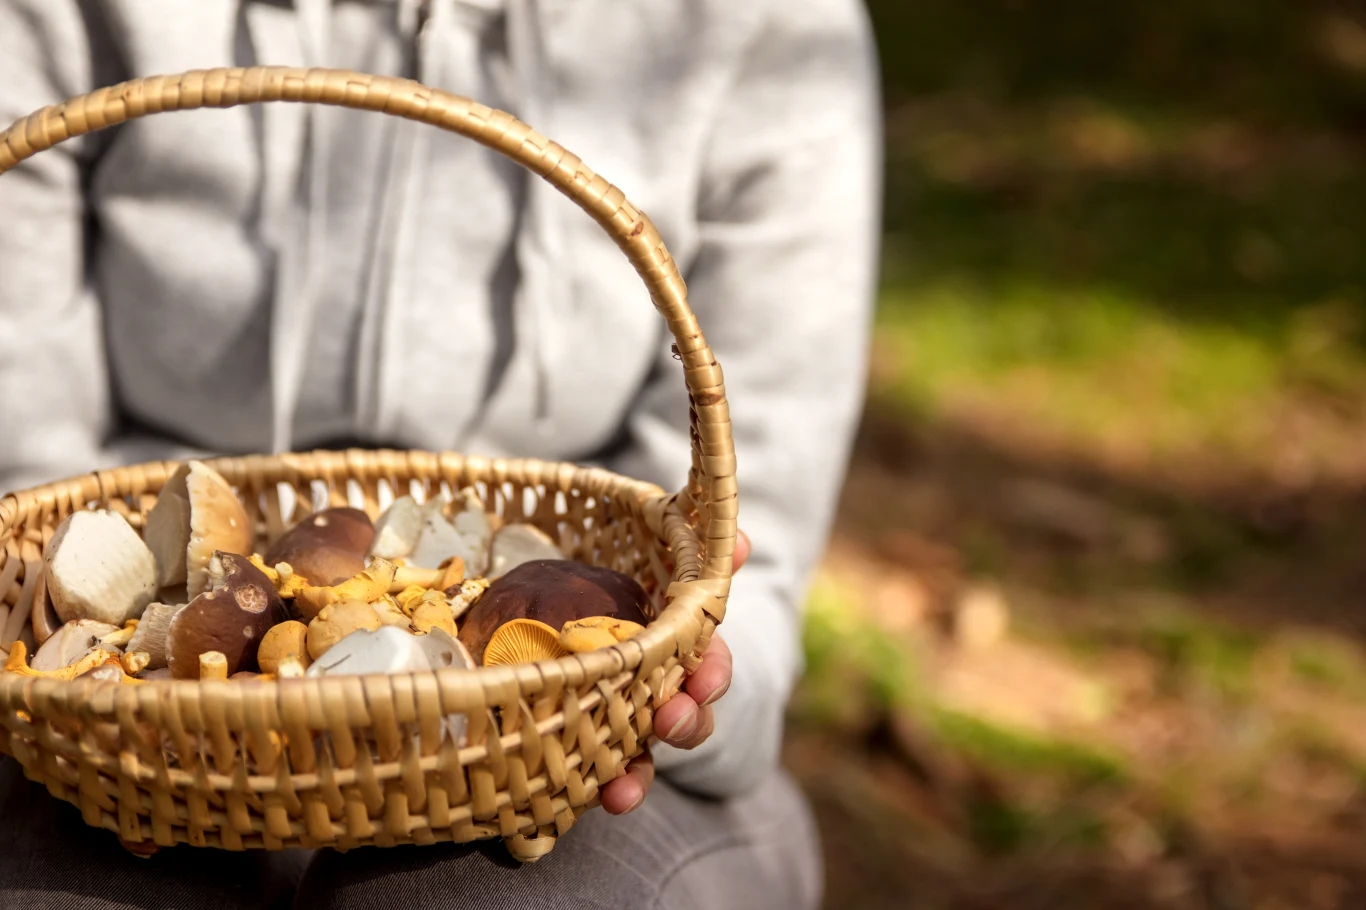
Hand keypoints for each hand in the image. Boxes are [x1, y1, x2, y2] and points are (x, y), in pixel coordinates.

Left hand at [599, 529, 749, 814]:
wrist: (555, 609)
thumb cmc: (621, 579)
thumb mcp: (657, 555)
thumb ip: (697, 549)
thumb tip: (739, 540)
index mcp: (679, 646)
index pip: (709, 664)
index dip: (711, 675)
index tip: (703, 682)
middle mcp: (660, 689)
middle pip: (685, 717)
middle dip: (684, 724)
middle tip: (670, 721)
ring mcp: (625, 719)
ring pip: (643, 756)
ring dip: (638, 777)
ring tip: (623, 794)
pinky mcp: (587, 738)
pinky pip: (599, 772)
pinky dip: (603, 789)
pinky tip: (593, 798)